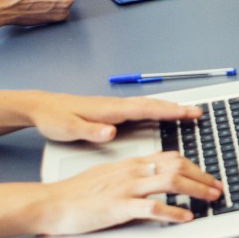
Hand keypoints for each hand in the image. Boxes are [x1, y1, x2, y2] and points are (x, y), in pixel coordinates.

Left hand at [25, 93, 200, 143]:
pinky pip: (140, 111)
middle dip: (177, 108)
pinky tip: (160, 117)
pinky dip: (156, 112)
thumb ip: (91, 130)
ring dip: (168, 109)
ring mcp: (115, 108)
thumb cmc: (54, 118)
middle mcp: (116, 106)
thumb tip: (111, 132)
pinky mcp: (112, 112)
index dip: (170, 111)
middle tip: (198, 113)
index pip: (147, 109)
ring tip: (187, 114)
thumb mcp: (70, 128)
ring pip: (148, 107)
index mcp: (111, 110)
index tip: (189, 113)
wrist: (40, 107)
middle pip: (153, 105)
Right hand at [37, 152, 221, 233]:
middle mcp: (132, 172)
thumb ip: (132, 174)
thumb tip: (153, 176)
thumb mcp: (109, 176)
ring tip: (212, 199)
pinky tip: (186, 217)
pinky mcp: (118, 207)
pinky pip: (152, 207)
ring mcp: (126, 188)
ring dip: (196, 189)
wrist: (51, 203)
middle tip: (218, 188)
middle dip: (203, 176)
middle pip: (177, 165)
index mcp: (131, 163)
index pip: (171, 157)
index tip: (209, 175)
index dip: (195, 165)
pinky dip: (173, 212)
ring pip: (170, 181)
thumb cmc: (77, 194)